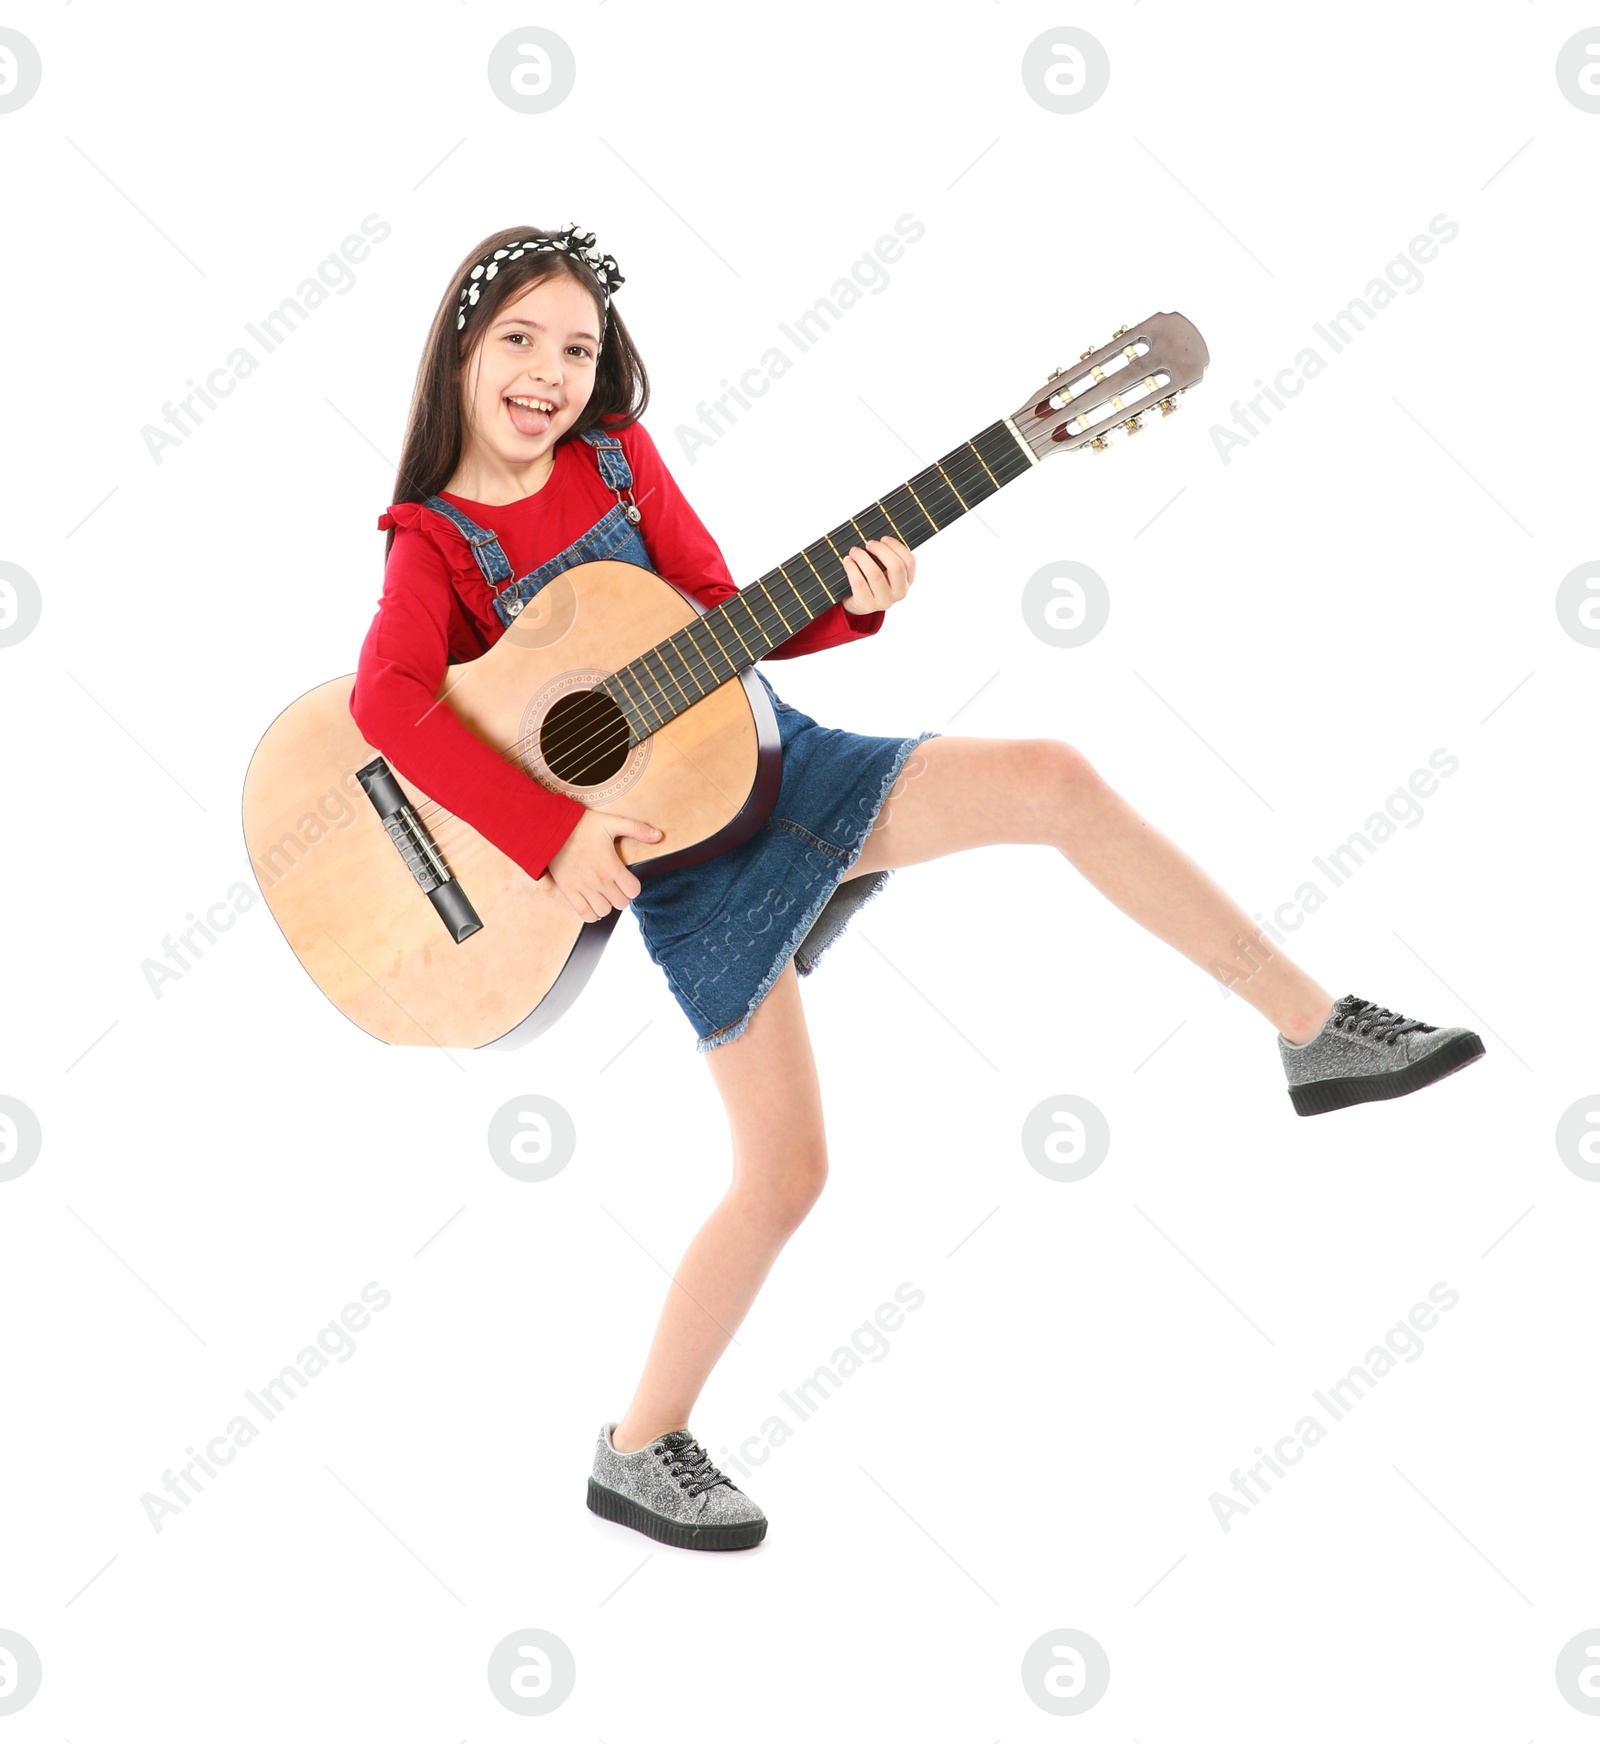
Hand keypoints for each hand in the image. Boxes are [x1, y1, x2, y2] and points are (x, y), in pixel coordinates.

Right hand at [547, 810, 661, 922]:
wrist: (551, 829)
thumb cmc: (581, 825)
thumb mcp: (612, 822)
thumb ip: (637, 829)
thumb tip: (659, 836)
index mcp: (612, 866)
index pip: (633, 891)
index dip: (633, 886)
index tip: (626, 880)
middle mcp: (599, 880)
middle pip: (621, 903)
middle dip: (621, 895)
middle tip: (614, 886)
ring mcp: (584, 888)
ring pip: (605, 911)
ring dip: (607, 905)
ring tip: (603, 893)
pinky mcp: (569, 892)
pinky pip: (585, 915)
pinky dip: (592, 913)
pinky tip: (592, 902)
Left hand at [840, 535, 914, 614]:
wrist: (857, 603)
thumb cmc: (871, 580)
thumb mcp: (885, 570)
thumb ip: (887, 556)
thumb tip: (876, 537)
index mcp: (907, 581)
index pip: (909, 561)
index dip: (896, 546)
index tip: (883, 538)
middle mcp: (899, 592)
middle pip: (896, 567)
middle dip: (880, 550)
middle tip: (868, 543)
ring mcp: (884, 601)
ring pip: (876, 574)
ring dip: (863, 558)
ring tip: (854, 551)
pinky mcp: (867, 605)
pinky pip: (859, 583)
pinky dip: (851, 568)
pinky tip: (847, 561)